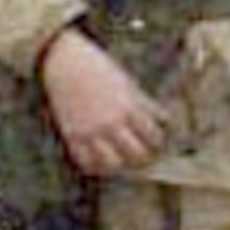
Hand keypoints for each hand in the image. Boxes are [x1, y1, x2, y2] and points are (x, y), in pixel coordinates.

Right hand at [38, 27, 167, 174]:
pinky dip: (96, 167)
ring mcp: (91, 131)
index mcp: (130, 107)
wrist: (67, 62)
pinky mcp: (72, 135)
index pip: (154, 136)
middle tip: (145, 157)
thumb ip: (144, 105)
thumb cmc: (101, 70)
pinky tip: (102, 164)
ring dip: (122, 166)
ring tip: (124, 163)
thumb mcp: (129, 85)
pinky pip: (86, 162)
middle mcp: (112, 122)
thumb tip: (162, 120)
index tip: (158, 144)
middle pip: (137, 154)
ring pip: (113, 164)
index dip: (159, 142)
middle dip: (145, 158)